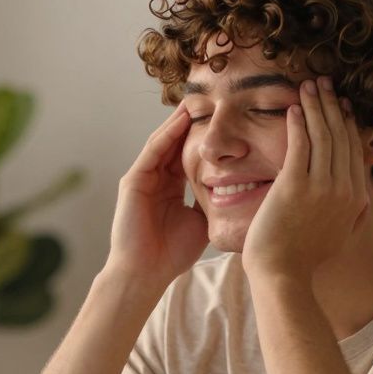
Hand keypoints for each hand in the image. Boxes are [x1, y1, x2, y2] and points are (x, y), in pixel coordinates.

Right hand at [103, 102, 208, 289]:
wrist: (145, 274)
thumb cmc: (171, 255)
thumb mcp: (200, 222)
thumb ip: (211, 203)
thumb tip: (238, 191)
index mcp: (171, 188)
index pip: (189, 154)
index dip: (206, 138)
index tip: (226, 122)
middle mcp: (156, 178)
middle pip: (176, 141)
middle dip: (193, 121)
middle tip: (213, 99)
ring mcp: (143, 177)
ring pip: (164, 140)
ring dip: (180, 120)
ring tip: (199, 100)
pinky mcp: (134, 180)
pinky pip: (154, 150)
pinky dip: (168, 134)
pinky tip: (182, 120)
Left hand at [242, 76, 367, 282]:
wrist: (283, 275)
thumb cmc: (303, 258)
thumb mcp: (340, 235)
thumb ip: (352, 215)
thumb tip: (361, 204)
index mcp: (355, 198)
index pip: (354, 150)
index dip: (348, 123)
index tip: (341, 105)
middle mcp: (344, 189)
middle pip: (341, 136)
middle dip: (332, 105)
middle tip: (324, 83)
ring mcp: (321, 186)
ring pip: (322, 135)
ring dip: (315, 106)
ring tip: (308, 86)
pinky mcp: (296, 186)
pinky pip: (300, 145)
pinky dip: (298, 123)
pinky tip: (294, 109)